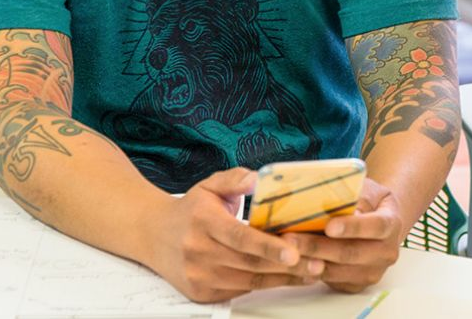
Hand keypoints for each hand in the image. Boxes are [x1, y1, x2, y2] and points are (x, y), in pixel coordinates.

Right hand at [147, 167, 323, 303]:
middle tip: (318, 262)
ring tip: (312, 271)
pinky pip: (240, 291)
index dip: (268, 246)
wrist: (153, 235)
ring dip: (283, 278)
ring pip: (248, 281)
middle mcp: (199, 251)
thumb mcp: (210, 185)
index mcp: (203, 221)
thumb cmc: (191, 209)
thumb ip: (235, 178)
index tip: (293, 251)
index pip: (240, 237)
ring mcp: (198, 275)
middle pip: (249, 264)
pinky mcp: (201, 292)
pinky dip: (266, 285)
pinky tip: (288, 277)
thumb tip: (257, 178)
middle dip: (287, 266)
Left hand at [285, 178, 404, 293]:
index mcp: (392, 224)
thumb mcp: (368, 190)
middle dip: (318, 247)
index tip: (329, 226)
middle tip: (291, 239)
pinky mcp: (356, 285)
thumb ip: (356, 198)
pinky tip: (292, 262)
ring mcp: (373, 271)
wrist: (379, 223)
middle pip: (352, 253)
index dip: (353, 228)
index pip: (376, 226)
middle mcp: (386, 252)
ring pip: (338, 271)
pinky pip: (331, 281)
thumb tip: (336, 208)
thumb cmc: (369, 202)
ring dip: (309, 262)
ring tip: (285, 251)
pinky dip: (310, 271)